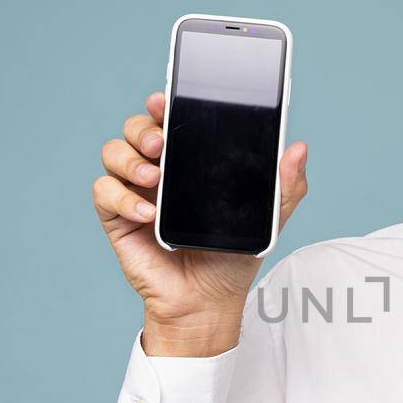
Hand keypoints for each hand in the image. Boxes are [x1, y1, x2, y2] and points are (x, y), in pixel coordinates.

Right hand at [93, 90, 308, 350]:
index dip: (163, 105)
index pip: (170, 121)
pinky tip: (148, 212)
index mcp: (189, 163)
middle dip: (143, 127)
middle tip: (162, 143)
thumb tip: (299, 149)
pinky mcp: (118, 219)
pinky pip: (104, 192)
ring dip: (129, 158)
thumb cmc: (231, 257)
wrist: (209, 302)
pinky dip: (122, 197)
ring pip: (113, 152)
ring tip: (154, 176)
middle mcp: (158, 171)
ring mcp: (134, 193)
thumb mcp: (267, 218)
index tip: (166, 100)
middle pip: (136, 129)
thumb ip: (284, 185)